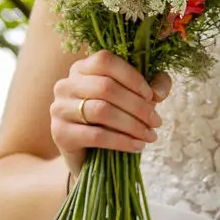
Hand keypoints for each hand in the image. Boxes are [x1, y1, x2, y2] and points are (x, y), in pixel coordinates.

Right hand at [52, 50, 170, 177]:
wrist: (89, 158)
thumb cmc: (112, 124)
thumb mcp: (133, 102)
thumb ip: (151, 88)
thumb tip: (159, 91)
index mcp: (81, 69)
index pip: (105, 61)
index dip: (132, 77)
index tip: (152, 96)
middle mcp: (66, 84)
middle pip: (106, 87)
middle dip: (138, 106)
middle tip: (156, 122)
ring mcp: (60, 108)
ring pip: (102, 111)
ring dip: (132, 124)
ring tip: (150, 136)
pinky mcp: (61, 133)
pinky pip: (97, 135)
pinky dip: (122, 141)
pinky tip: (138, 146)